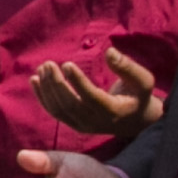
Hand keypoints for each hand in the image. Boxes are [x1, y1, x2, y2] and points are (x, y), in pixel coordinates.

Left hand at [31, 50, 157, 137]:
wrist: (135, 121)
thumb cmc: (139, 95)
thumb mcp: (142, 80)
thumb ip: (127, 67)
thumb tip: (109, 52)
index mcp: (113, 111)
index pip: (91, 97)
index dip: (78, 82)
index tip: (67, 64)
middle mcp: (95, 122)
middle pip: (71, 105)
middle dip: (57, 84)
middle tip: (48, 64)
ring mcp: (83, 126)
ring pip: (60, 110)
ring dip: (47, 89)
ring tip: (42, 68)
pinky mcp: (74, 124)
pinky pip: (55, 112)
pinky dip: (43, 97)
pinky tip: (34, 81)